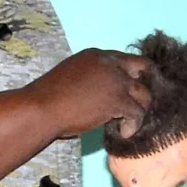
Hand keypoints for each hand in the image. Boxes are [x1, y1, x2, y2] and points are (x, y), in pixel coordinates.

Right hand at [29, 48, 150, 139]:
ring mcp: (116, 81)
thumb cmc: (49, 97)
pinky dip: (133, 125)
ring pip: (145, 94)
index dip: (131, 76)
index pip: (126, 60)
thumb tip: (107, 94)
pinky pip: (138, 113)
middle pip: (143, 69)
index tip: (129, 91)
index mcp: (96, 55)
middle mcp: (109, 63)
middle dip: (144, 86)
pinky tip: (124, 132)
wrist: (41, 108)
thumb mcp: (74, 77)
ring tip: (126, 123)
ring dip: (139, 110)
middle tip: (138, 104)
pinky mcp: (119, 99)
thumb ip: (94, 79)